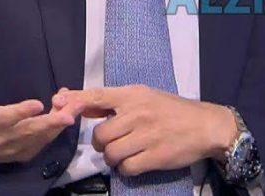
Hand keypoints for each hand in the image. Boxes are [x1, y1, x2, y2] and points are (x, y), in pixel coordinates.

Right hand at [0, 50, 85, 171]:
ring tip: (77, 107)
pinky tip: (68, 114)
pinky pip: (43, 143)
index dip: (21, 112)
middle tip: (71, 112)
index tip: (38, 104)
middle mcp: (0, 138)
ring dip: (59, 123)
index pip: (4, 118)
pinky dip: (56, 130)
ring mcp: (13, 148)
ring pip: (40, 137)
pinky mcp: (23, 153)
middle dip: (52, 121)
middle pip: (29, 131)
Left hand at [60, 85, 237, 176]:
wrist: (207, 125)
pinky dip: (127, 168)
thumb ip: (114, 103)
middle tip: (116, 142)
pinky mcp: (155, 156)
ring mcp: (147, 135)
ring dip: (114, 158)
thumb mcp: (145, 98)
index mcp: (135, 95)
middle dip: (103, 143)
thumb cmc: (173, 110)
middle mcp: (138, 113)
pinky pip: (126, 168)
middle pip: (100, 134)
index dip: (76, 101)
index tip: (57, 103)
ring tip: (127, 153)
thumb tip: (80, 104)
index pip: (98, 96)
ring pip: (111, 153)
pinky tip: (138, 161)